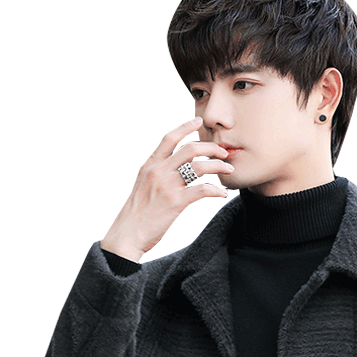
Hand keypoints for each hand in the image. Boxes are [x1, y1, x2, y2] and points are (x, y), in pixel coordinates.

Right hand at [100, 117, 233, 260]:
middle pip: (190, 149)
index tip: (199, 121)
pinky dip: (216, 190)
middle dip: (211, 148)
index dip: (185, 127)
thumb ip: (157, 174)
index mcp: (149, 166)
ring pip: (199, 167)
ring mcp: (167, 186)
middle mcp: (158, 171)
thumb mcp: (143, 187)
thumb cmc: (136, 215)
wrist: (127, 234)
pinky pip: (202, 190)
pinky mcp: (175, 202)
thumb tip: (173, 168)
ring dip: (219, 166)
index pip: (169, 138)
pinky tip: (222, 193)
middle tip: (223, 152)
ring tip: (229, 169)